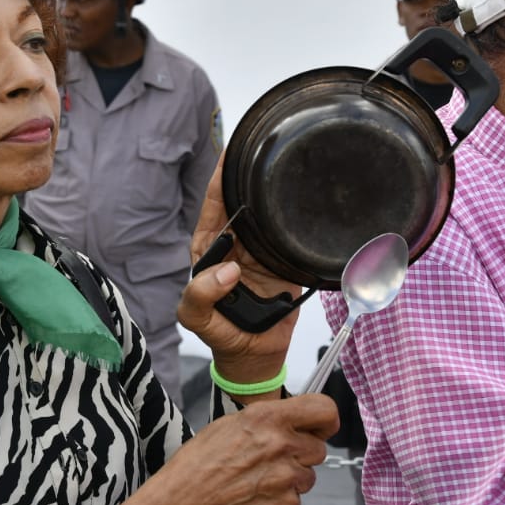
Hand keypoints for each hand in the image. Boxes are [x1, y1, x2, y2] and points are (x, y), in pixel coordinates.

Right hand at [109, 393, 338, 504]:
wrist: (184, 501)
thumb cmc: (200, 461)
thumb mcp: (231, 423)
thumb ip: (269, 420)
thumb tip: (296, 423)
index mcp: (268, 419)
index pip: (324, 410)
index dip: (325, 420)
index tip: (321, 427)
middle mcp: (283, 447)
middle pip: (318, 449)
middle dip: (301, 453)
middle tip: (272, 458)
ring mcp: (287, 480)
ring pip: (308, 477)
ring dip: (290, 478)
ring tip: (257, 479)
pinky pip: (295, 500)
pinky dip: (280, 500)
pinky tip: (254, 496)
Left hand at [178, 153, 301, 385]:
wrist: (254, 354)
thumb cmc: (218, 331)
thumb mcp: (194, 317)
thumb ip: (199, 295)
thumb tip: (228, 270)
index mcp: (209, 246)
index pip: (213, 204)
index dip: (220, 177)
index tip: (231, 153)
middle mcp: (236, 243)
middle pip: (244, 201)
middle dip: (252, 177)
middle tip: (267, 149)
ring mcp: (262, 251)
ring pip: (269, 214)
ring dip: (278, 196)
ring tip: (290, 167)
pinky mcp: (285, 262)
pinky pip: (292, 237)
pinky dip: (300, 221)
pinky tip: (310, 202)